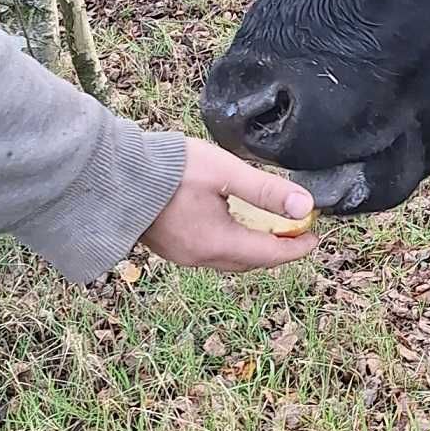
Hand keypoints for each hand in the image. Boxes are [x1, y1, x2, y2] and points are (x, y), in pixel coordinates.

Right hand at [140, 138, 317, 270]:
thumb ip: (266, 190)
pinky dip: (231, 242)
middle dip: (277, 249)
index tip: (316, 237)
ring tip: (269, 227)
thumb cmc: (169, 169)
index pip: (269, 254)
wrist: (114, 173)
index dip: (297, 247)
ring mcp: (181, 254)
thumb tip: (305, 207)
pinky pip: (210, 252)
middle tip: (296, 231)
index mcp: (216, 244)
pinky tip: (233, 223)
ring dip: (254, 247)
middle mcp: (199, 257)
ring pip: (230, 258)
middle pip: (250, 261)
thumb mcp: (225, 173)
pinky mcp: (169, 246)